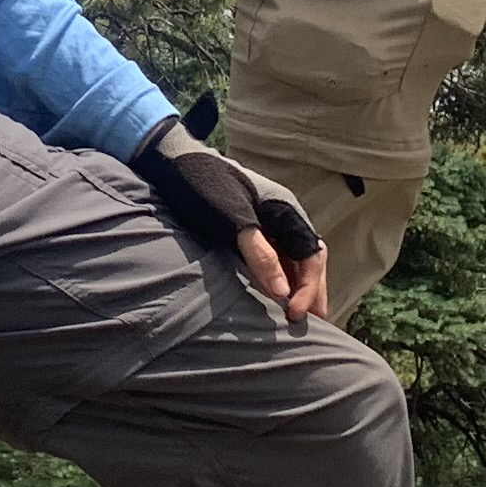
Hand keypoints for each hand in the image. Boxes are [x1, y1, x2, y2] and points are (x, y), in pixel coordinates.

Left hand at [128, 120, 329, 319]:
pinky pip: (274, 259)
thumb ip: (259, 254)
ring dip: (298, 288)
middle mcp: (283, 217)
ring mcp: (267, 223)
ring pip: (293, 261)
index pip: (312, 255)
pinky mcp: (249, 230)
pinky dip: (278, 280)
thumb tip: (283, 293)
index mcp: (286, 210)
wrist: (172, 161)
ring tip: (296, 318)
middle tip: (312, 325)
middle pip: (309, 260)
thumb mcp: (231, 219)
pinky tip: (272, 297)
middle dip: (313, 292)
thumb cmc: (202, 184)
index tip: (295, 314)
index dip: (310, 288)